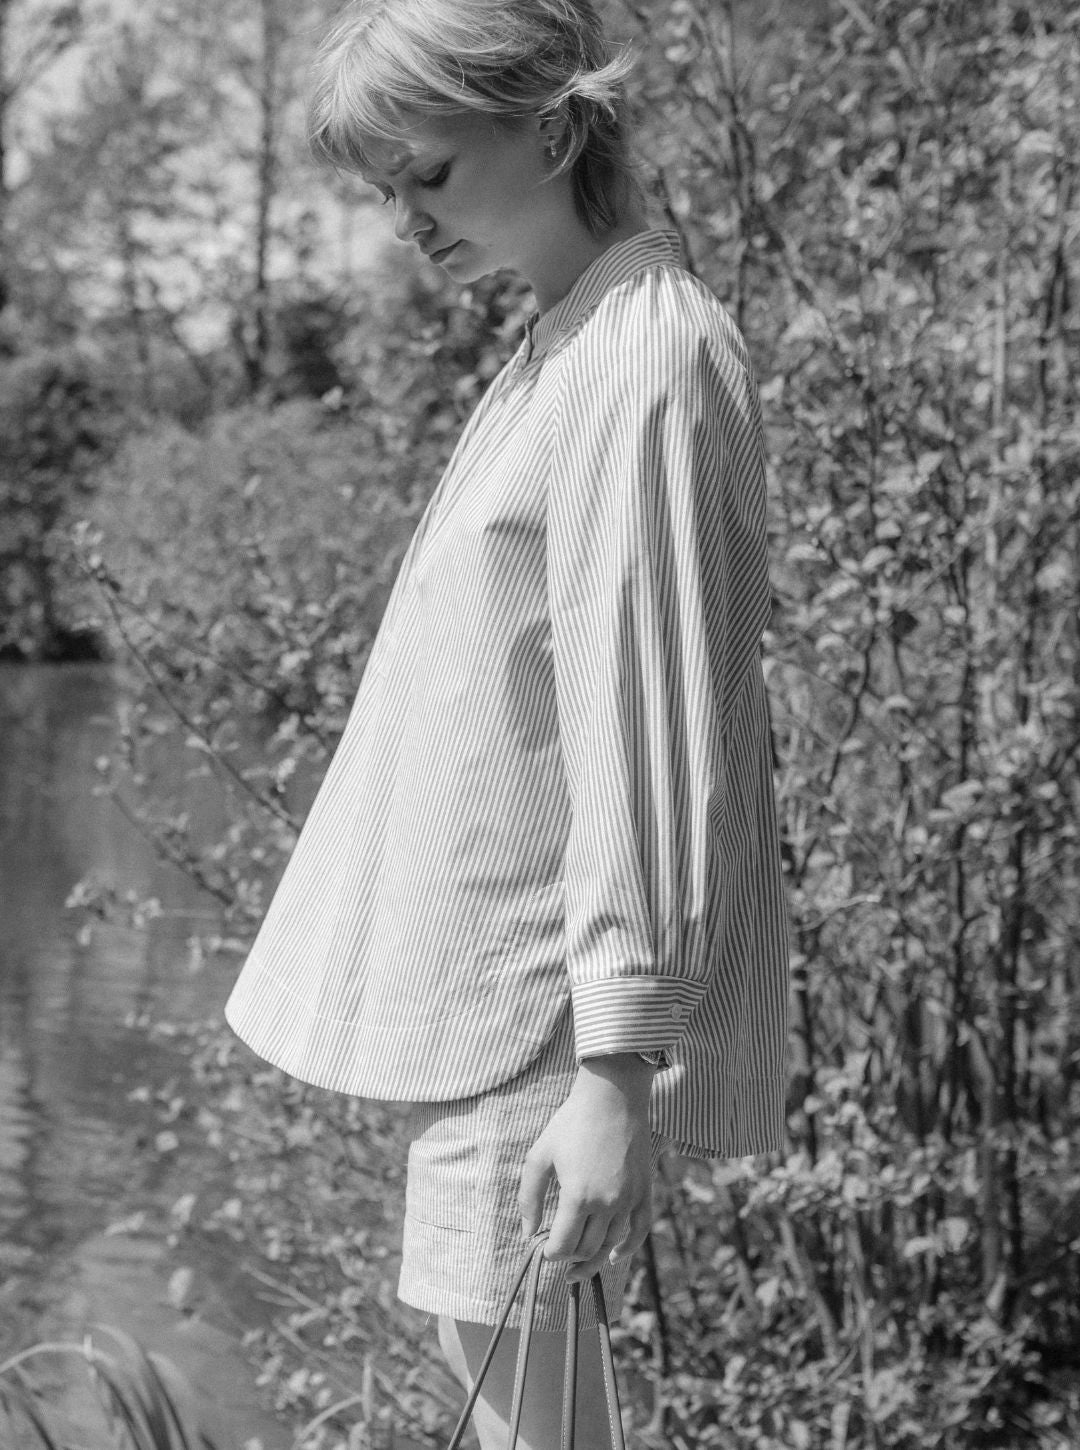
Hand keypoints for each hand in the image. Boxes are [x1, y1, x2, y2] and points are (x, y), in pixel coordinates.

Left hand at [518, 1053, 654, 1282]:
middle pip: (586, 1248)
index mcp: (577, 1197)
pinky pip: (640, 1230)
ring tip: (578, 1266)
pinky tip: (613, 1258)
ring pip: (610, 1243)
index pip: (562, 1245)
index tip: (543, 1250)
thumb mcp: (539, 1156)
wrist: (611, 1097)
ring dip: (592, 1259)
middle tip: (558, 1254)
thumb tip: (528, 1232)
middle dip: (568, 1257)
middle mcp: (606, 1203)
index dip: (550, 1254)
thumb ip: (529, 1197)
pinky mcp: (644, 1190)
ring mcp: (628, 1199)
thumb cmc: (571, 1124)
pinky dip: (628, 1249)